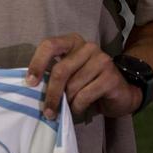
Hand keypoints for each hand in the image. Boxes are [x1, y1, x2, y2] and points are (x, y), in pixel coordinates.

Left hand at [26, 33, 140, 121]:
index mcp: (72, 41)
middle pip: (60, 70)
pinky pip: (85, 95)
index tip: (30, 83)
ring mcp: (102, 60)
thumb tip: (32, 86)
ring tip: (67, 108)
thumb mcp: (70, 73)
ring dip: (67, 102)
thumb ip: (54, 72)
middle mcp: (88, 47)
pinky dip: (78, 106)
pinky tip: (79, 109)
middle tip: (47, 111)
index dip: (37, 63)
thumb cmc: (89, 82)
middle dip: (51, 93)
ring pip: (73, 85)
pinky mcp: (110, 77)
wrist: (122, 93)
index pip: (49, 45)